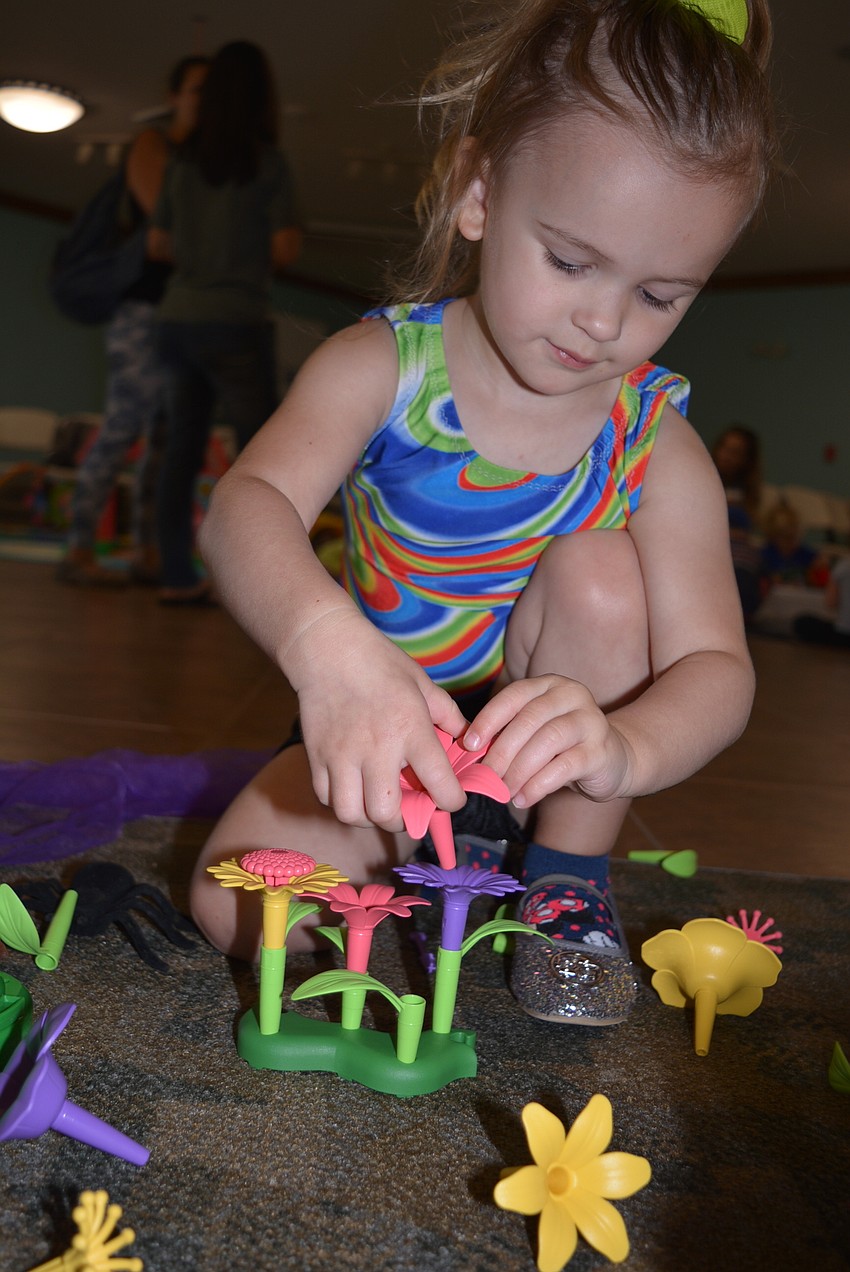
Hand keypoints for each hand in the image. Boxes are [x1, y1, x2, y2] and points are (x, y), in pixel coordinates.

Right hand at [288, 608, 467, 830]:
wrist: (327, 648)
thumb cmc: (379, 663)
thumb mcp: (423, 684)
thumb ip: (449, 717)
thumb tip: (470, 742)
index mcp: (410, 729)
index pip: (440, 785)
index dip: (452, 801)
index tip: (450, 800)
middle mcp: (375, 749)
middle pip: (388, 813)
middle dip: (404, 821)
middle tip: (409, 809)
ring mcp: (341, 755)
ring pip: (351, 813)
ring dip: (368, 817)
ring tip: (377, 804)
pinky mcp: (316, 756)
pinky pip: (326, 798)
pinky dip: (341, 802)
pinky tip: (353, 789)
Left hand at [462, 674, 633, 806]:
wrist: (615, 759)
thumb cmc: (564, 746)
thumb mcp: (535, 731)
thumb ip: (508, 733)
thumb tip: (470, 752)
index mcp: (550, 685)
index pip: (515, 695)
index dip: (490, 718)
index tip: (470, 744)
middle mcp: (572, 695)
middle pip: (529, 719)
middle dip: (502, 750)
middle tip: (485, 775)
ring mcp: (590, 721)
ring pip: (547, 741)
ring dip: (519, 769)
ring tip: (504, 789)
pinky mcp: (600, 751)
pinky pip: (564, 767)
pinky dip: (538, 785)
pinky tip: (523, 798)